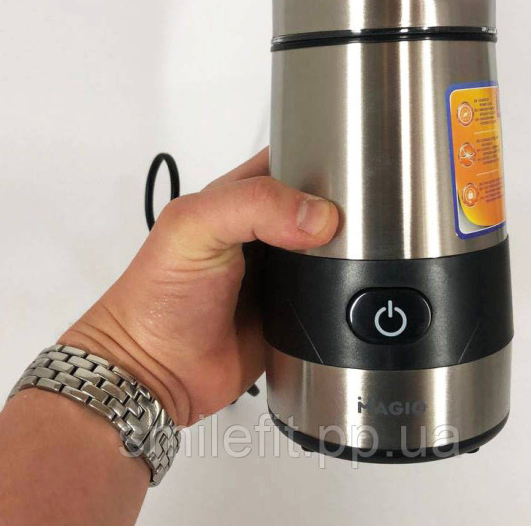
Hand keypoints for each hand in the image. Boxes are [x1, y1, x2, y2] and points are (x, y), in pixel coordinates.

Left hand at [60, 148, 338, 425]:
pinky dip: (346, 292)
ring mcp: (284, 271)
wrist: (159, 373)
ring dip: (350, 253)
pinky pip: (333, 295)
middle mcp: (267, 230)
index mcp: (242, 196)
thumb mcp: (193, 228)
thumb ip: (252, 206)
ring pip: (333, 250)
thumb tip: (320, 217)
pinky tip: (359, 290)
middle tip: (365, 217)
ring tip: (371, 252)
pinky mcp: (297, 309)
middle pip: (321, 204)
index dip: (320, 157)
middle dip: (344, 207)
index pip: (292, 159)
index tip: (351, 169)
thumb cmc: (159, 296)